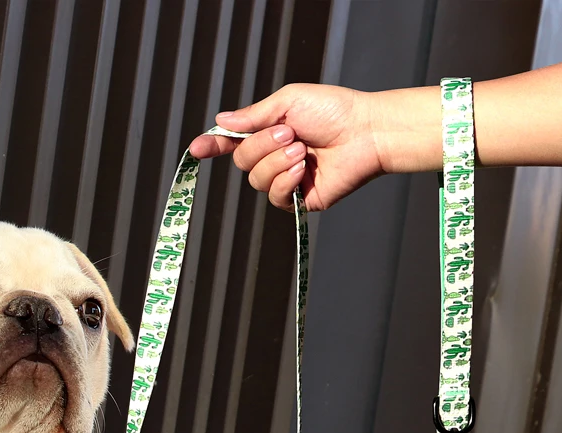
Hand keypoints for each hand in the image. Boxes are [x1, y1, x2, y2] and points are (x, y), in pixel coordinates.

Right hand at [190, 84, 386, 211]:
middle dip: (261, 147)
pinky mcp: (297, 200)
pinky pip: (274, 197)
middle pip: (242, 162)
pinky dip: (286, 181)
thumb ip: (253, 115)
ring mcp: (284, 180)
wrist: (366, 133)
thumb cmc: (334, 111)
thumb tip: (222, 121)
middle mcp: (273, 158)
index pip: (232, 143)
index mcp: (268, 133)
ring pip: (256, 180)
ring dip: (276, 162)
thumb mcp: (289, 102)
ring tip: (302, 150)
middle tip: (290, 134)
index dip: (213, 146)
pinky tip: (303, 170)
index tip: (196, 149)